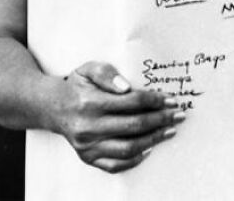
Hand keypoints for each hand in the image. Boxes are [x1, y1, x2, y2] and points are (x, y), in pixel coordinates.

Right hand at [55, 61, 182, 173]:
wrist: (54, 107)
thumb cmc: (77, 85)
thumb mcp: (89, 68)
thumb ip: (107, 73)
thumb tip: (127, 87)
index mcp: (90, 102)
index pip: (132, 102)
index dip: (155, 100)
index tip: (171, 100)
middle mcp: (88, 127)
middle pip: (134, 126)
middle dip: (161, 120)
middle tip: (178, 115)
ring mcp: (87, 146)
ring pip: (127, 148)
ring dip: (153, 140)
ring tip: (169, 131)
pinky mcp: (88, 158)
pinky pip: (115, 165)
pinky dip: (135, 159)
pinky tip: (149, 148)